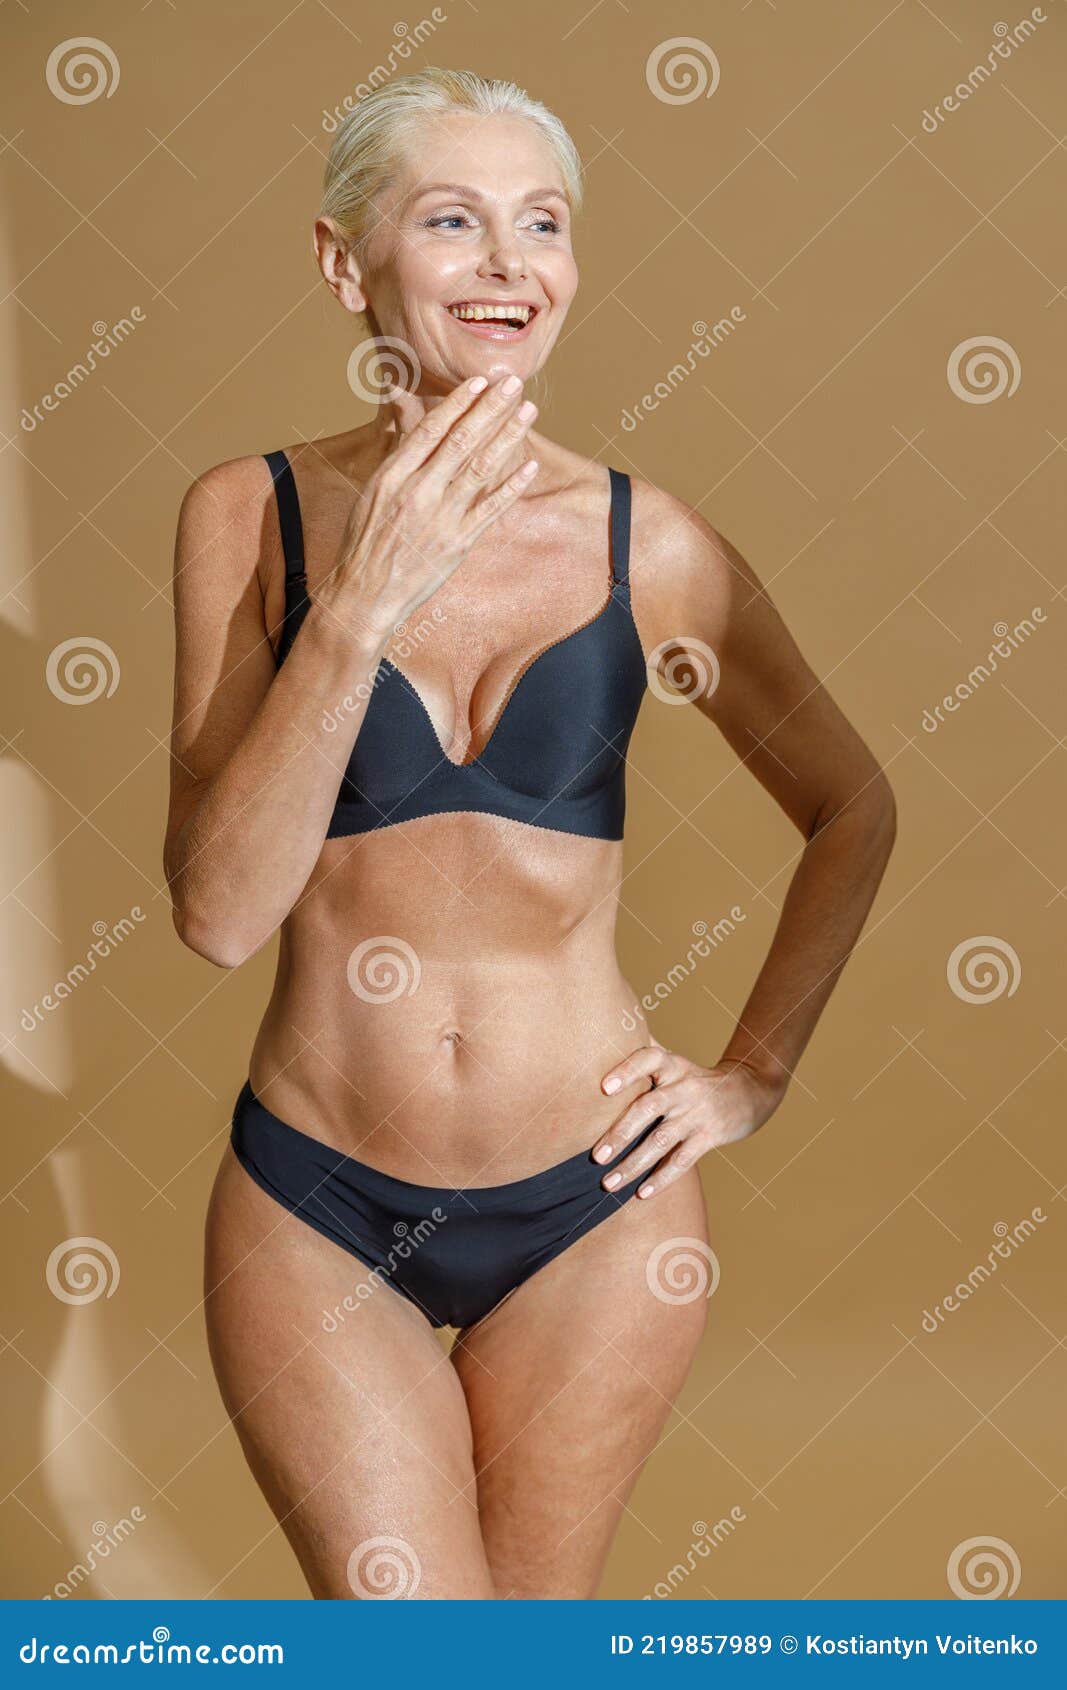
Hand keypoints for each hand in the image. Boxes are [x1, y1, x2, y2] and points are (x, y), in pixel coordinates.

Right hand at [318, 374, 538, 642]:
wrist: (365, 594)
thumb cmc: (366, 540)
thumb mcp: (373, 489)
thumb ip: (397, 448)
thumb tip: (400, 404)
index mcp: (393, 475)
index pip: (431, 429)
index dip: (458, 403)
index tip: (480, 381)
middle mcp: (418, 492)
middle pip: (461, 441)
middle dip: (490, 408)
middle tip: (514, 383)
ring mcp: (441, 517)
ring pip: (481, 468)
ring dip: (507, 437)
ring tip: (528, 412)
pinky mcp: (458, 542)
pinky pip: (491, 508)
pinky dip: (512, 486)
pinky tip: (530, 465)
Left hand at [592, 1047, 785, 1198]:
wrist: (749, 1091)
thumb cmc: (697, 1078)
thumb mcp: (675, 1061)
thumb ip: (644, 1052)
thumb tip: (604, 1036)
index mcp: (672, 1065)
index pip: (648, 1059)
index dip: (626, 1071)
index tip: (604, 1088)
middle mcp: (684, 1087)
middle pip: (648, 1107)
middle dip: (620, 1133)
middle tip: (596, 1156)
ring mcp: (698, 1113)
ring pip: (662, 1140)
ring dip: (634, 1164)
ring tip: (609, 1183)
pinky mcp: (709, 1136)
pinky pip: (683, 1160)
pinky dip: (661, 1178)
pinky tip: (641, 1193)